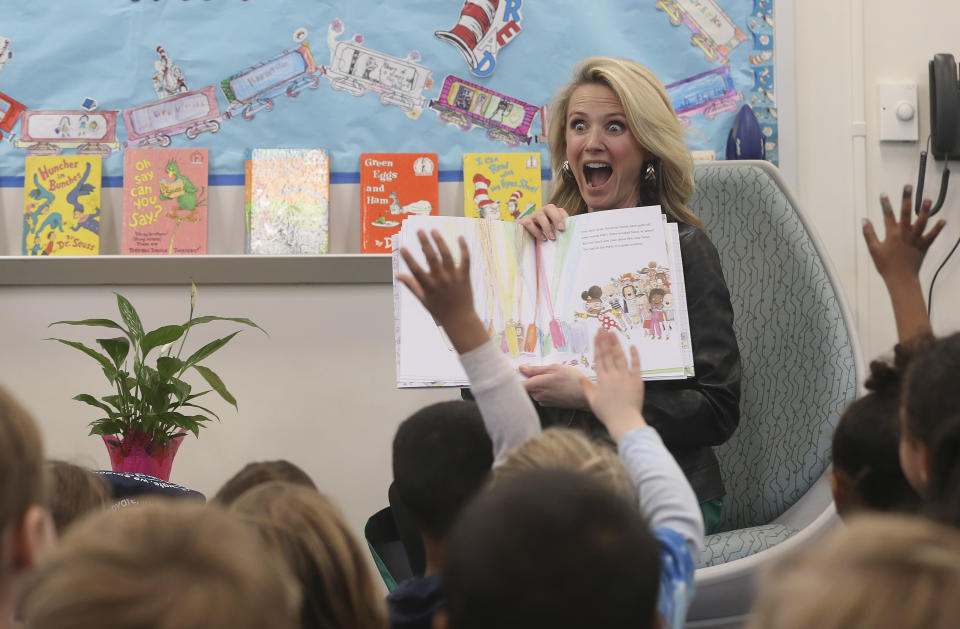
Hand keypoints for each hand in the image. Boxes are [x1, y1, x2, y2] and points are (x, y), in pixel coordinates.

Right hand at [397, 230, 487, 353]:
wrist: (460, 320)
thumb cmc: (440, 310)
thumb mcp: (423, 300)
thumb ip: (412, 286)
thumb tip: (398, 275)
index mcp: (428, 287)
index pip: (416, 270)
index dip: (409, 259)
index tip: (402, 247)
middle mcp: (441, 281)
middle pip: (431, 259)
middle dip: (425, 243)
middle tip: (420, 230)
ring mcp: (454, 278)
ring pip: (447, 256)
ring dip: (440, 242)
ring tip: (434, 230)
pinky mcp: (465, 276)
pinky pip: (465, 260)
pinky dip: (464, 248)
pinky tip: (460, 237)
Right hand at [518, 204, 569, 240]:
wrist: (521, 236)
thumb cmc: (540, 236)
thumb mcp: (550, 233)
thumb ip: (558, 232)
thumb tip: (570, 237)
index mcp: (550, 214)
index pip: (559, 210)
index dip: (564, 216)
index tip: (569, 226)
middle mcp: (542, 212)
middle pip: (550, 208)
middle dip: (556, 217)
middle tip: (561, 229)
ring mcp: (532, 216)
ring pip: (539, 215)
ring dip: (547, 226)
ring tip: (552, 238)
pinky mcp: (523, 221)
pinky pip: (529, 223)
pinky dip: (536, 231)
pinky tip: (542, 238)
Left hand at [519, 363, 587, 407]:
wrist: (586, 396)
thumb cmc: (572, 380)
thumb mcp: (555, 368)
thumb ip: (536, 369)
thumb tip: (522, 368)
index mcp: (537, 385)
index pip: (518, 384)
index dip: (515, 377)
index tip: (517, 371)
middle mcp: (538, 395)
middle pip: (526, 387)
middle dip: (530, 378)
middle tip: (541, 370)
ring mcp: (543, 401)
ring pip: (534, 391)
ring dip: (539, 384)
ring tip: (552, 377)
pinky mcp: (549, 404)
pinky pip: (541, 395)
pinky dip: (545, 390)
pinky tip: (556, 385)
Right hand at [580, 329, 646, 441]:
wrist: (624, 421)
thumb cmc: (607, 413)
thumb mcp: (592, 401)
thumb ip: (587, 387)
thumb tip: (580, 377)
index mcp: (601, 379)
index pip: (599, 358)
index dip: (597, 345)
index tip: (596, 335)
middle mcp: (613, 375)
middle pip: (608, 354)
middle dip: (605, 340)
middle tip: (603, 328)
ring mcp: (625, 377)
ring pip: (620, 357)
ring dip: (617, 344)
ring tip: (614, 332)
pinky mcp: (637, 381)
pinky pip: (636, 366)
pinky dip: (635, 355)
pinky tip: (632, 346)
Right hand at [862, 184, 945, 282]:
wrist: (900, 278)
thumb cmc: (886, 265)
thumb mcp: (874, 249)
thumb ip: (869, 234)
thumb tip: (864, 220)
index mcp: (892, 234)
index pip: (887, 215)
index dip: (885, 204)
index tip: (884, 194)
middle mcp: (905, 234)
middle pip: (906, 213)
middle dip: (906, 199)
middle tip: (908, 187)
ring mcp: (916, 239)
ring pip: (921, 222)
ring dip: (925, 210)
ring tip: (928, 199)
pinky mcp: (924, 246)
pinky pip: (932, 236)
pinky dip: (937, 228)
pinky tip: (943, 220)